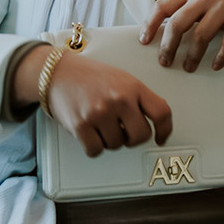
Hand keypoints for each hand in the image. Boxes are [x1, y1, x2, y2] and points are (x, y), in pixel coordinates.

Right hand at [22, 46, 173, 157]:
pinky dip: (93, 146)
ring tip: (101, 123)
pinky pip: (96, 150)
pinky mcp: (81, 125)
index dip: (165, 130)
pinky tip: (90, 132)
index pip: (161, 112)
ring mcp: (100, 113)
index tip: (161, 137)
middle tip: (124, 131)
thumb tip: (153, 123)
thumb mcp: (122, 79)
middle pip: (141, 135)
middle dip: (133, 138)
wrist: (58, 73)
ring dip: (110, 140)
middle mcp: (119, 99)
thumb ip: (138, 98)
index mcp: (134, 87)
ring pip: (117, 145)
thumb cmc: (90, 77)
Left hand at [140, 0, 223, 71]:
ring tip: (189, 67)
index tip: (144, 40)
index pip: (163, 5)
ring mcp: (223, 8)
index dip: (150, 24)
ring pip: (200, 36)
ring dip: (192, 56)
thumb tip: (169, 27)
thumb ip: (189, 3)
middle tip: (165, 61)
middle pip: (178, 24)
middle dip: (168, 46)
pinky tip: (216, 64)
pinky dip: (220, 57)